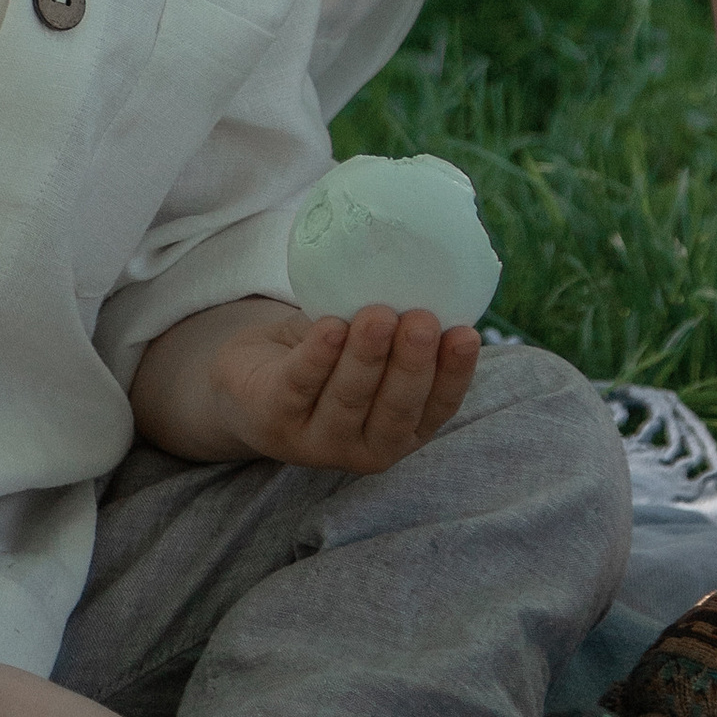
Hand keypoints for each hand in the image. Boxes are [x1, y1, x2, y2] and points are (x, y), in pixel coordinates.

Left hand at [187, 301, 479, 473]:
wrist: (249, 379)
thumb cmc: (325, 359)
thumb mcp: (367, 349)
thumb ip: (397, 328)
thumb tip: (434, 269)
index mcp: (402, 430)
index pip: (438, 407)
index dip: (454, 374)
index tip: (467, 334)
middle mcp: (367, 447)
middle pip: (395, 409)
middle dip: (411, 365)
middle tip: (421, 320)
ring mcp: (319, 442)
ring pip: (348, 398)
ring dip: (365, 357)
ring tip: (377, 315)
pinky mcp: (275, 421)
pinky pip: (299, 386)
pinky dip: (317, 357)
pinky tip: (330, 328)